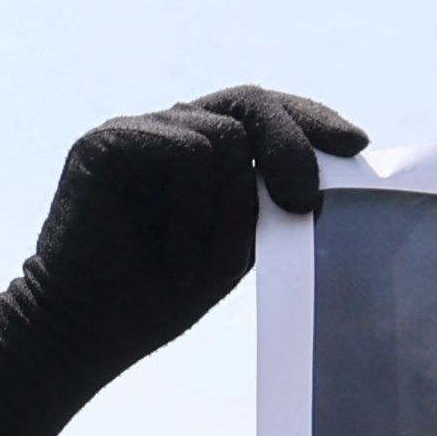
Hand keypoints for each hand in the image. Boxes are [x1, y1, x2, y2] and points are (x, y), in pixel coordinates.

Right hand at [0, 86, 367, 435]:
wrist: (80, 333)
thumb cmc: (152, 298)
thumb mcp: (233, 245)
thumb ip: (268, 200)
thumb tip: (330, 168)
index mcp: (195, 147)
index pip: (264, 111)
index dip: (312, 120)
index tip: (356, 147)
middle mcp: (164, 128)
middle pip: (251, 102)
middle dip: (291, 145)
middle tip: (306, 202)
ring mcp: (133, 131)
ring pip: (223, 135)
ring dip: (227, 208)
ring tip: (195, 261)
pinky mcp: (104, 142)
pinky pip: (186, 151)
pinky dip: (193, 207)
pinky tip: (169, 247)